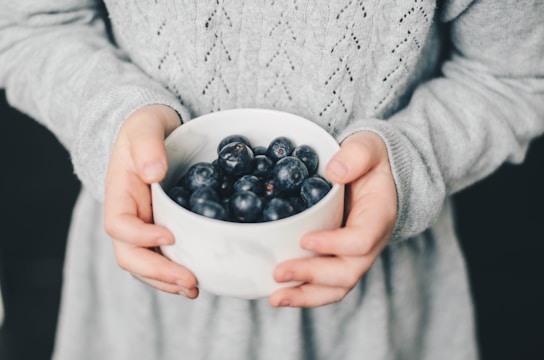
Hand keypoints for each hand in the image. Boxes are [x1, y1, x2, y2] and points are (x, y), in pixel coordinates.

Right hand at [103, 104, 197, 297]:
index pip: (118, 225)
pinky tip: (197, 280)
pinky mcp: (161, 229)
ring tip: (194, 288)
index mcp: (119, 194)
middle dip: (157, 272)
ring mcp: (143, 226)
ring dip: (166, 281)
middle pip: (130, 255)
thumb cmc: (146, 126)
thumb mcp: (145, 127)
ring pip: (145, 264)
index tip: (170, 235)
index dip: (139, 236)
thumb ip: (148, 146)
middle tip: (189, 281)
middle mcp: (129, 216)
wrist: (155, 130)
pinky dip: (175, 273)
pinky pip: (162, 257)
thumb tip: (156, 173)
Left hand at [269, 131, 396, 306]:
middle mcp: (370, 243)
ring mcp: (354, 256)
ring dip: (306, 295)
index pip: (361, 240)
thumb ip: (356, 155)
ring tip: (275, 297)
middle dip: (313, 276)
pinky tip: (278, 293)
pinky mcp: (339, 259)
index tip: (305, 240)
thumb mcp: (368, 147)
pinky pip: (325, 284)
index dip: (335, 245)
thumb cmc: (370, 160)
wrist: (375, 174)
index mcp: (378, 216)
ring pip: (336, 287)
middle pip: (347, 272)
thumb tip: (334, 171)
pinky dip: (304, 292)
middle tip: (279, 271)